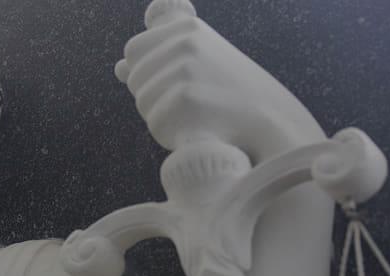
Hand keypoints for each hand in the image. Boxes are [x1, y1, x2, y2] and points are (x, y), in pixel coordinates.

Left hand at [117, 4, 324, 161]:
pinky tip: (201, 129)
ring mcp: (184, 67)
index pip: (134, 51)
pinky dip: (173, 134)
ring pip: (142, 102)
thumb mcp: (199, 65)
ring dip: (164, 117)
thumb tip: (118, 67)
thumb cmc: (231, 97)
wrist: (271, 123)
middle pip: (134, 78)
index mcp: (186, 28)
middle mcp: (184, 40)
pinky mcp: (185, 97)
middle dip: (155, 96)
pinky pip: (154, 123)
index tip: (183, 82)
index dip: (150, 73)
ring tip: (199, 115)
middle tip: (194, 103)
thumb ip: (159, 59)